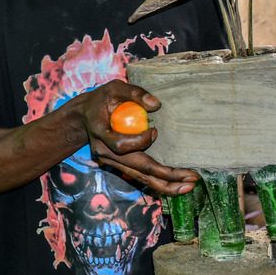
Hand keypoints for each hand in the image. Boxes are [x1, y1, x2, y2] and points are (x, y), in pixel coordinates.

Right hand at [75, 79, 198, 194]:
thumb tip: (156, 104)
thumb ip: (134, 93)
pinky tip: (177, 184)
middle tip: (191, 177)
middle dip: (166, 176)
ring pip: (141, 178)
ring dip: (166, 185)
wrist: (84, 117)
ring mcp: (112, 162)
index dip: (140, 142)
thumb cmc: (101, 100)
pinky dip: (159, 182)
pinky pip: (141, 176)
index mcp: (101, 133)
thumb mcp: (114, 88)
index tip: (154, 131)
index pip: (120, 145)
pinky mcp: (120, 165)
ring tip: (189, 185)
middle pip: (137, 170)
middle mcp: (106, 153)